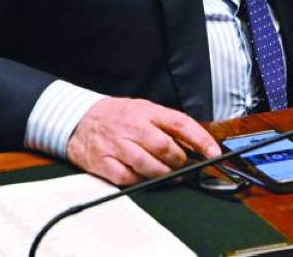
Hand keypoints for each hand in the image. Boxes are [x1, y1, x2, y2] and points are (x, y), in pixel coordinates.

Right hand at [66, 97, 220, 185]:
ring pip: (148, 165)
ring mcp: (117, 145)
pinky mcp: (103, 162)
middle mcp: (133, 127)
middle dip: (179, 160)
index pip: (180, 123)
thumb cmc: (118, 116)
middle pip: (165, 147)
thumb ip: (168, 125)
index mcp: (147, 111)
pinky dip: (140, 181)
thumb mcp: (145, 110)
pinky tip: (144, 177)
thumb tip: (195, 143)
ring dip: (163, 173)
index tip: (213, 152)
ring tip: (167, 173)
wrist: (79, 120)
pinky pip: (127, 178)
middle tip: (181, 164)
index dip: (200, 139)